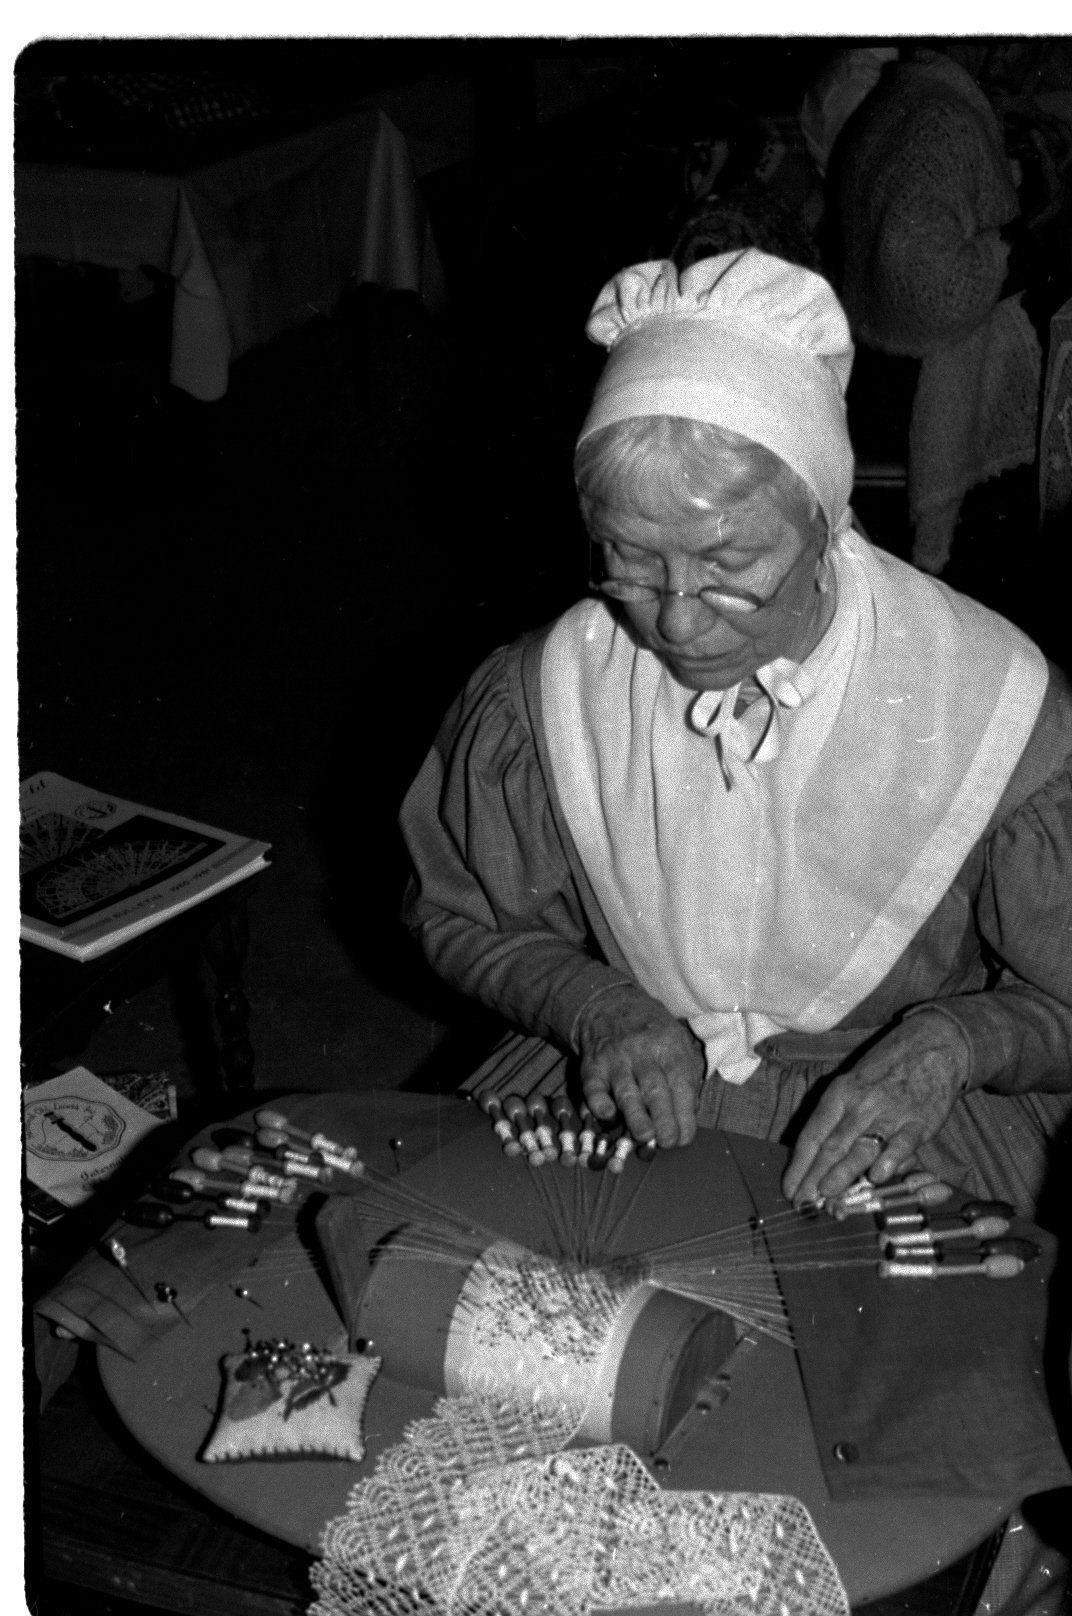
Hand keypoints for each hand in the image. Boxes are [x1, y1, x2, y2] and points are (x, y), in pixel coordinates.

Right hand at [575, 985, 704, 1147]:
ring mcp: (615, 1059)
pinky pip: (593, 1087)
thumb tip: (689, 1114)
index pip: (680, 1084)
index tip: (684, 1138)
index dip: (684, 1114)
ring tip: (645, 1136)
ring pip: (626, 1091)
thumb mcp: (677, 1041)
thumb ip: (686, 1075)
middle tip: (667, 1142)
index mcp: (669, 1047)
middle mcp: (642, 1052)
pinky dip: (598, 1102)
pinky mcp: (592, 1066)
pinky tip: (608, 1115)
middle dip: (663, 1119)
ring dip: (636, 1116)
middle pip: (655, 1089)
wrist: (610, 1005)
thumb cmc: (652, 1032)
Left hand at [781, 1011, 969, 1205]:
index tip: (790, 1191)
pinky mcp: (919, 1120)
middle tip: (803, 1204)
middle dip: (814, 1177)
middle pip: (831, 1145)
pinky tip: (878, 1176)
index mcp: (839, 1094)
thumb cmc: (887, 1069)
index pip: (812, 1134)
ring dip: (843, 1173)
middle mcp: (859, 1104)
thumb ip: (841, 1120)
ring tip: (828, 1196)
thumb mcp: (855, 1085)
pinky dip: (890, 1159)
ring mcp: (889, 1112)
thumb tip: (822, 1162)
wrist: (932, 1045)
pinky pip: (902, 1143)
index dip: (799, 1165)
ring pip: (861, 1145)